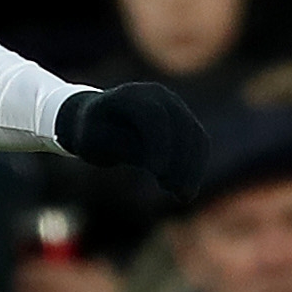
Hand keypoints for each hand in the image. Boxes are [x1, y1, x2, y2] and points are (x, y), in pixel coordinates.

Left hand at [55, 83, 208, 201]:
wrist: (99, 119)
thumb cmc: (91, 134)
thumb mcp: (94, 142)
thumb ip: (121, 147)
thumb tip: (155, 165)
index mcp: (129, 96)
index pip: (153, 116)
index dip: (159, 143)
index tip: (157, 172)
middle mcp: (157, 96)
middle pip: (181, 125)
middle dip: (181, 160)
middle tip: (177, 192)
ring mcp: (174, 106)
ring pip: (195, 135)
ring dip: (193, 167)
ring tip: (183, 195)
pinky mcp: (184, 120)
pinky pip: (199, 142)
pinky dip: (196, 165)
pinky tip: (185, 189)